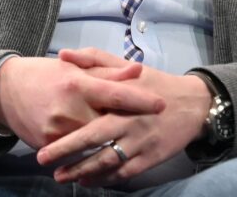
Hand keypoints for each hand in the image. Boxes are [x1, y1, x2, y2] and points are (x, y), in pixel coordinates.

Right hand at [0, 55, 165, 149]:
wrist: (5, 91)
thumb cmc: (45, 75)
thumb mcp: (74, 67)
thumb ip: (107, 72)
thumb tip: (138, 71)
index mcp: (78, 84)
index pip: (116, 94)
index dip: (140, 100)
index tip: (161, 104)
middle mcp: (69, 109)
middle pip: (109, 124)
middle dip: (128, 125)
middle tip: (149, 124)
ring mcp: (58, 130)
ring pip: (94, 143)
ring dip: (111, 141)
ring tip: (127, 138)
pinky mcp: (47, 145)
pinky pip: (75, 152)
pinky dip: (88, 150)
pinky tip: (98, 148)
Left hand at [36, 48, 210, 186]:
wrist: (192, 104)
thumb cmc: (152, 82)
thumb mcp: (124, 64)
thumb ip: (92, 59)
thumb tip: (63, 55)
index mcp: (122, 96)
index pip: (91, 111)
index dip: (66, 125)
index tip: (43, 137)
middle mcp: (131, 120)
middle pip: (94, 138)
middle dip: (66, 151)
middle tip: (43, 160)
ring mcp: (141, 141)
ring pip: (107, 160)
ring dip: (82, 169)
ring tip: (60, 175)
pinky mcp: (151, 158)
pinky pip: (125, 172)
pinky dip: (105, 179)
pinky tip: (87, 181)